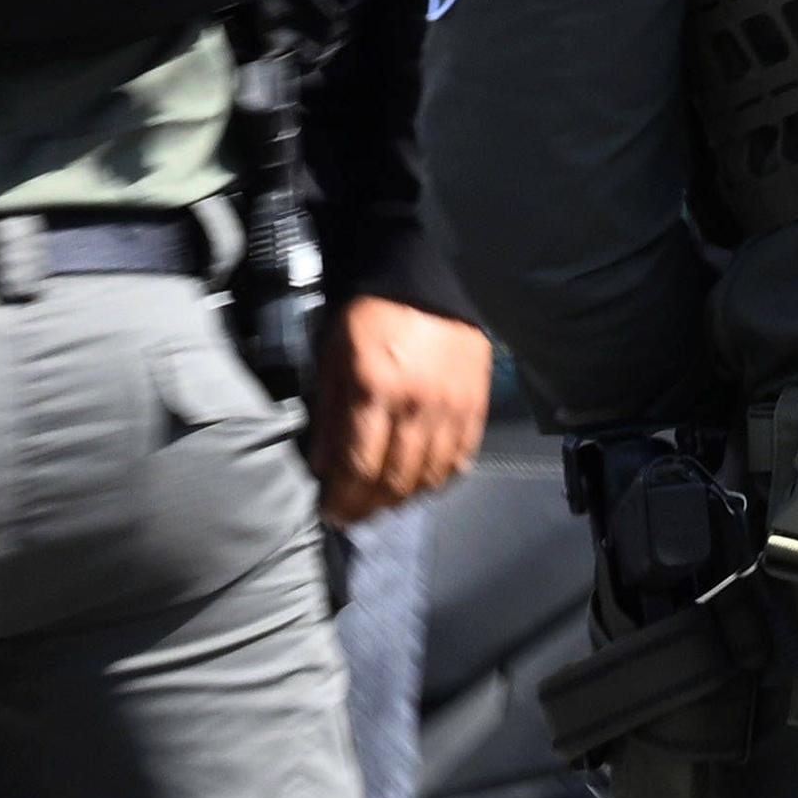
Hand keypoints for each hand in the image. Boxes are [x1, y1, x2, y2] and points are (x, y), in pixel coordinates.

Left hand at [311, 296, 493, 525]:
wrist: (424, 281)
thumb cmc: (369, 316)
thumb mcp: (333, 357)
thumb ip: (328, 412)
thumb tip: (322, 466)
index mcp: (374, 389)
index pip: (359, 466)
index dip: (345, 500)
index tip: (332, 514)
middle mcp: (416, 405)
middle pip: (394, 480)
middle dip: (370, 507)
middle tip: (354, 515)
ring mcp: (451, 408)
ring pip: (429, 477)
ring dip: (403, 500)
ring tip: (383, 504)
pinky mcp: (476, 406)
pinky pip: (461, 459)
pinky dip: (440, 480)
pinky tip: (421, 485)